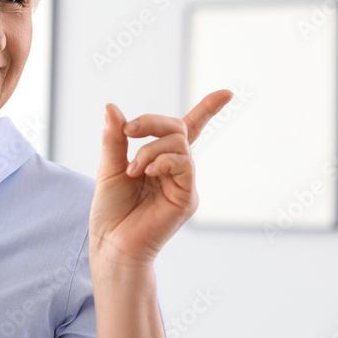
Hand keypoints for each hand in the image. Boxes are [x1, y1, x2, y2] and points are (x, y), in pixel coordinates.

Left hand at [89, 90, 232, 269]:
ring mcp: (185, 184)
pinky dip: (163, 160)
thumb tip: (112, 108)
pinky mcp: (187, 199)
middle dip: (150, 123)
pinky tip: (147, 172)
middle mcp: (177, 170)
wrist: (111, 243)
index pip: (188, 130)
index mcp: (161, 161)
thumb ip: (115, 139)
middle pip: (177, 128)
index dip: (207, 110)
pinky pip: (185, 165)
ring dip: (150, 149)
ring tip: (132, 169)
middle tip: (127, 132)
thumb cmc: (111, 211)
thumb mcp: (110, 167)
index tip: (227, 93)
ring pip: (178, 144)